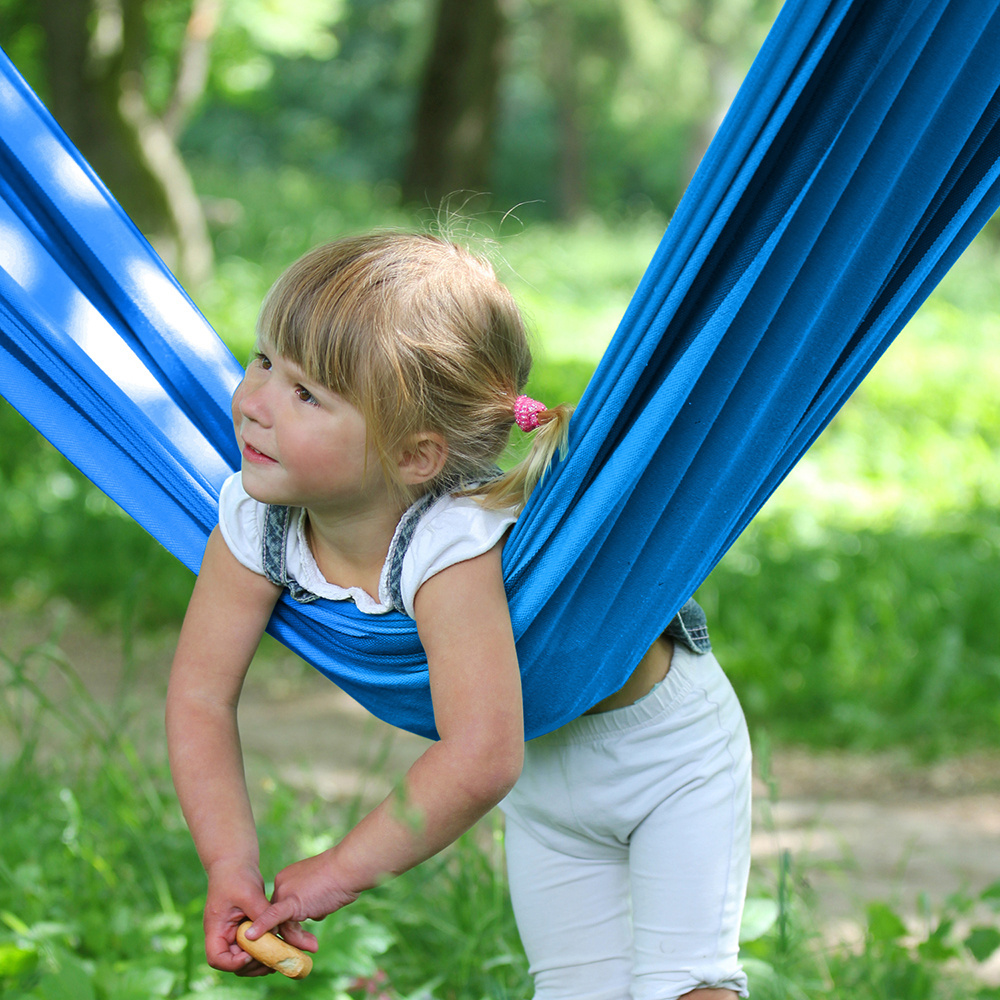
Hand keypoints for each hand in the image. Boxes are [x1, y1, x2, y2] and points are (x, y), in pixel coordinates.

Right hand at [203, 858, 275, 976]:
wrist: (236, 861)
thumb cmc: (237, 875)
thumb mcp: (249, 894)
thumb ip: (262, 913)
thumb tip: (277, 931)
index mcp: (216, 928)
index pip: (217, 959)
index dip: (233, 963)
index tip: (251, 955)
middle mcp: (223, 934)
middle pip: (234, 962)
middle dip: (253, 965)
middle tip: (274, 962)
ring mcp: (234, 932)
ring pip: (246, 956)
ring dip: (262, 959)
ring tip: (281, 955)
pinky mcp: (246, 927)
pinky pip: (254, 944)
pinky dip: (266, 947)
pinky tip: (282, 944)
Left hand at [243, 850, 357, 945]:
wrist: (349, 867)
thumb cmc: (343, 876)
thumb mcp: (323, 892)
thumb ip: (314, 902)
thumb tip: (315, 914)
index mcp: (288, 879)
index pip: (282, 909)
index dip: (292, 925)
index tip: (305, 937)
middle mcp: (282, 884)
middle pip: (280, 918)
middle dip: (294, 935)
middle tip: (311, 946)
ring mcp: (284, 891)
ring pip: (282, 924)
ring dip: (297, 939)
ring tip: (314, 945)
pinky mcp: (290, 901)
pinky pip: (272, 917)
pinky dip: (263, 928)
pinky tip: (251, 938)